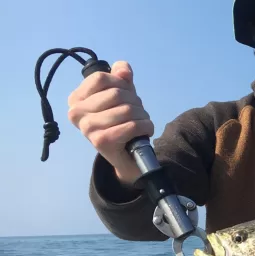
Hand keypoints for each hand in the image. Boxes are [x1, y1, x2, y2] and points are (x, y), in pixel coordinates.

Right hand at [67, 61, 152, 185]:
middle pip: (116, 94)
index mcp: (76, 98)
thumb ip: (121, 78)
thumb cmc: (121, 120)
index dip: (121, 83)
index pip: (101, 78)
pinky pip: (131, 126)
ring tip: (141, 122)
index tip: (126, 93)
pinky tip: (144, 131)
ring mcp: (86, 128)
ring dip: (142, 116)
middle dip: (135, 102)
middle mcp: (76, 112)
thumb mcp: (122, 94)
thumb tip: (123, 69)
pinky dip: (145, 126)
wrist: (126, 155)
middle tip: (137, 112)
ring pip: (126, 110)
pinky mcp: (100, 141)